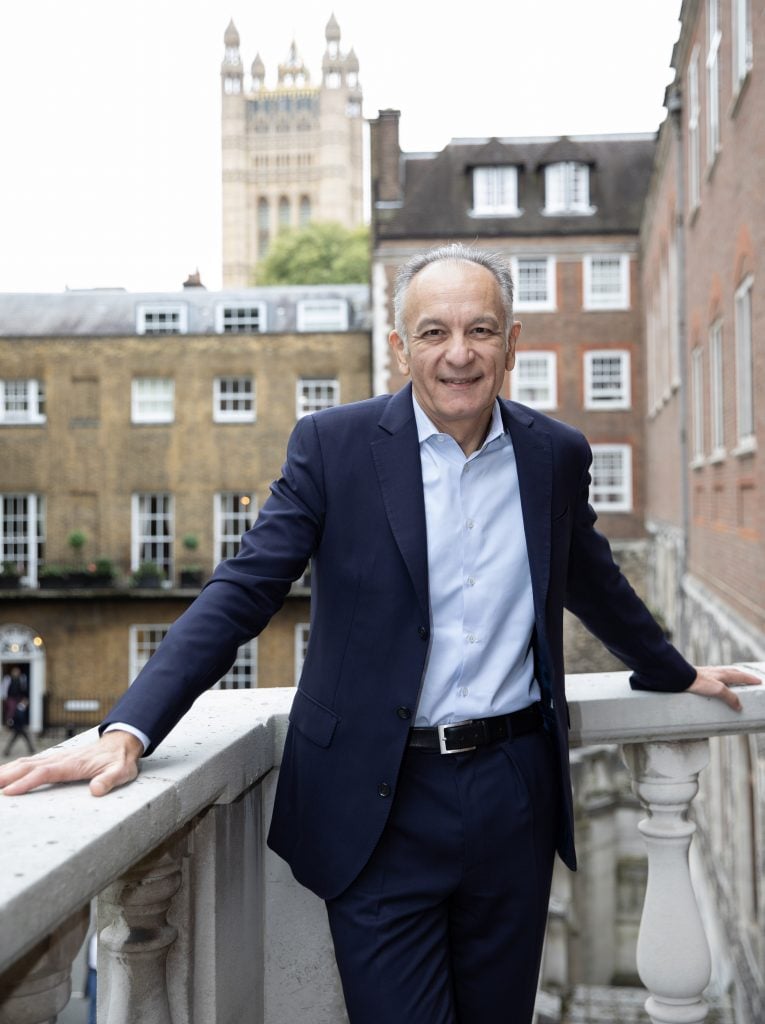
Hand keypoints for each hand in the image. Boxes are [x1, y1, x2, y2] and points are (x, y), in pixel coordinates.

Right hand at [0, 730, 142, 796]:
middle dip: (7, 776)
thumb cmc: (120, 760)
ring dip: (7, 771)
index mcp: (72, 764)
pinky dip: (14, 767)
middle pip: (28, 766)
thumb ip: (109, 780)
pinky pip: (31, 763)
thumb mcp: (121, 772)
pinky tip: (5, 774)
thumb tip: (96, 790)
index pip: (45, 773)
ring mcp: (57, 758)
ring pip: (27, 763)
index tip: (9, 792)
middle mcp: (61, 759)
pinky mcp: (55, 760)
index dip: (26, 782)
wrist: (121, 743)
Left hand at [686, 665, 761, 710]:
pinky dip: (719, 680)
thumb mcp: (718, 690)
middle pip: (732, 672)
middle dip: (742, 675)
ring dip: (730, 677)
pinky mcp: (699, 677)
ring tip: (733, 681)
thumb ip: (730, 697)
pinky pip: (713, 677)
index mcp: (723, 674)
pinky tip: (714, 684)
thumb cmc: (698, 682)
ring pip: (723, 673)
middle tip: (748, 678)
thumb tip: (739, 706)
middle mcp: (716, 672)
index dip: (750, 679)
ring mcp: (707, 673)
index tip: (758, 681)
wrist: (680, 678)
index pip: (740, 676)